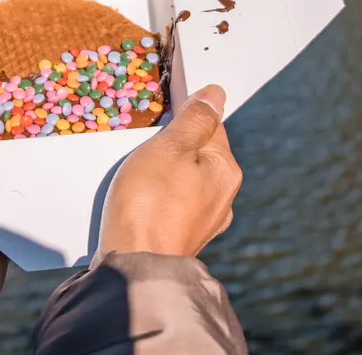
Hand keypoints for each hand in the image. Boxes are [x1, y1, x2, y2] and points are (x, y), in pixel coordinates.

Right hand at [95, 84, 241, 258]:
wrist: (134, 268)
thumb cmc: (149, 201)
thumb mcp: (170, 147)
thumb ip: (194, 119)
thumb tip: (216, 94)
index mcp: (226, 170)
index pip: (210, 126)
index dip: (181, 118)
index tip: (157, 125)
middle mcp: (223, 197)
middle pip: (195, 154)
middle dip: (169, 148)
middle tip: (142, 152)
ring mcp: (204, 222)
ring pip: (182, 180)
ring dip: (161, 174)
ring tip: (137, 179)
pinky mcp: (182, 238)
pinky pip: (171, 205)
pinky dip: (156, 198)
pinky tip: (138, 202)